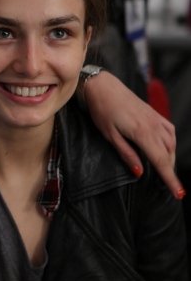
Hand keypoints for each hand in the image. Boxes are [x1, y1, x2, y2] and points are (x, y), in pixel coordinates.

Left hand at [84, 71, 183, 198]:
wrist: (103, 86)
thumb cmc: (102, 110)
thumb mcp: (110, 135)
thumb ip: (126, 154)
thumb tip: (139, 172)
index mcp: (142, 133)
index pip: (161, 161)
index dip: (170, 179)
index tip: (178, 193)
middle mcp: (154, 126)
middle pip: (168, 154)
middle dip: (170, 171)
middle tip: (167, 186)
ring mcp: (155, 119)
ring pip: (171, 143)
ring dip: (170, 158)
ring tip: (164, 170)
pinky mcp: (154, 113)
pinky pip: (170, 131)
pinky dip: (170, 143)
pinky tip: (165, 149)